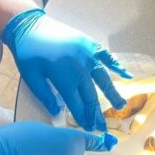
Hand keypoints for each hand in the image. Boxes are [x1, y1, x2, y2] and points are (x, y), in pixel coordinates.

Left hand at [2, 8, 130, 131]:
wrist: (29, 25)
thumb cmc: (28, 53)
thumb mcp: (31, 77)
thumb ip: (45, 96)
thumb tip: (57, 112)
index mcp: (65, 79)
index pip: (77, 104)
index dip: (83, 117)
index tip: (89, 128)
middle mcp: (80, 69)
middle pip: (91, 96)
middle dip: (97, 113)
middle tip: (103, 127)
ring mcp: (88, 55)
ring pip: (104, 79)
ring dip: (112, 94)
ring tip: (121, 106)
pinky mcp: (90, 44)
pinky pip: (107, 57)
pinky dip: (117, 66)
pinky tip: (126, 75)